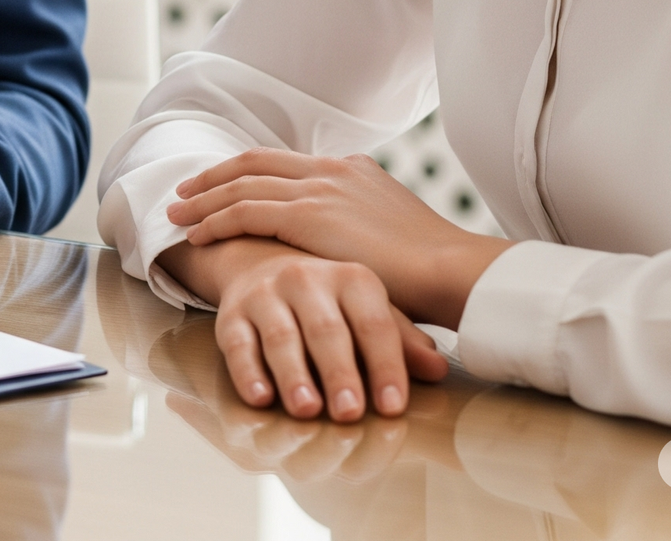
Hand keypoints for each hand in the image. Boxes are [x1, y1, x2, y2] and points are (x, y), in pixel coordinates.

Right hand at [158, 236, 448, 421]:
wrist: (259, 259)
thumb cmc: (327, 300)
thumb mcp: (366, 310)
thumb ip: (399, 340)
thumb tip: (438, 369)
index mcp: (350, 277)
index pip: (374, 323)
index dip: (385, 365)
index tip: (392, 406)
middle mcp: (306, 278)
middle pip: (326, 329)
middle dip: (338, 372)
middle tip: (349, 411)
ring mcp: (266, 292)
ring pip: (280, 335)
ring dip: (293, 374)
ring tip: (306, 409)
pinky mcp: (232, 312)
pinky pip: (237, 342)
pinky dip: (247, 371)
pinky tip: (260, 397)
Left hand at [168, 148, 510, 327]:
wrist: (451, 268)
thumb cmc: (430, 267)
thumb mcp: (393, 230)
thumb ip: (362, 226)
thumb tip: (346, 243)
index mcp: (350, 168)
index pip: (283, 163)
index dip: (245, 172)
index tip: (220, 183)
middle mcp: (329, 169)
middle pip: (253, 163)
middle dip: (212, 177)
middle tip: (184, 192)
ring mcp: (317, 188)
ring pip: (241, 185)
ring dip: (203, 200)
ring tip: (176, 215)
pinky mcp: (307, 214)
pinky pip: (245, 212)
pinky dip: (215, 221)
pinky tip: (197, 235)